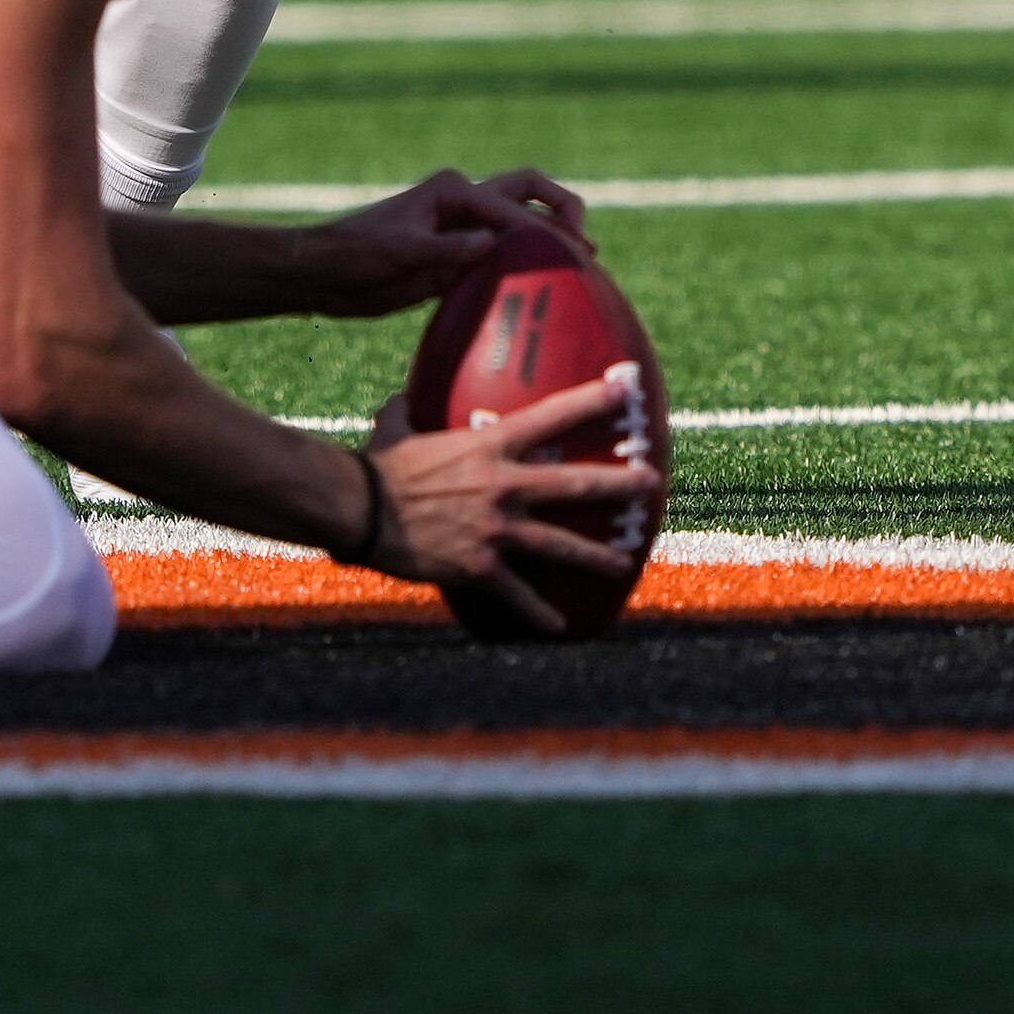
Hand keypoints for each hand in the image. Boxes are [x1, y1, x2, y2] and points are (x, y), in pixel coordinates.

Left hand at [280, 166, 590, 318]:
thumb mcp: (400, 254)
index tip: (568, 256)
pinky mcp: (459, 254)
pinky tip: (548, 285)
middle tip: (587, 246)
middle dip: (562, 211)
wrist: (325, 275)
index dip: (540, 231)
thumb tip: (492, 245)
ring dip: (551, 236)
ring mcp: (464, 227)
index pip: (511, 206)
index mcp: (453, 190)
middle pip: (529, 193)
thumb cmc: (355, 257)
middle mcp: (465, 200)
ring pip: (522, 221)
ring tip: (584, 263)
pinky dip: (530, 262)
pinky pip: (505, 253)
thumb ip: (446, 248)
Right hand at [354, 370, 661, 632]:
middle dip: (619, 484)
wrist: (361, 509)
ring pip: (560, 543)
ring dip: (596, 555)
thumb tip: (395, 401)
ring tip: (625, 562)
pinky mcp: (480, 566)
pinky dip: (538, 613)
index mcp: (490, 446)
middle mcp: (504, 485)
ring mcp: (496, 528)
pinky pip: (517, 593)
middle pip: (575, 484)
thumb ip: (405, 416)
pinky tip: (558, 628)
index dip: (592, 399)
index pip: (553, 415)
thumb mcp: (396, 431)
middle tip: (653, 482)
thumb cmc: (377, 466)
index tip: (625, 385)